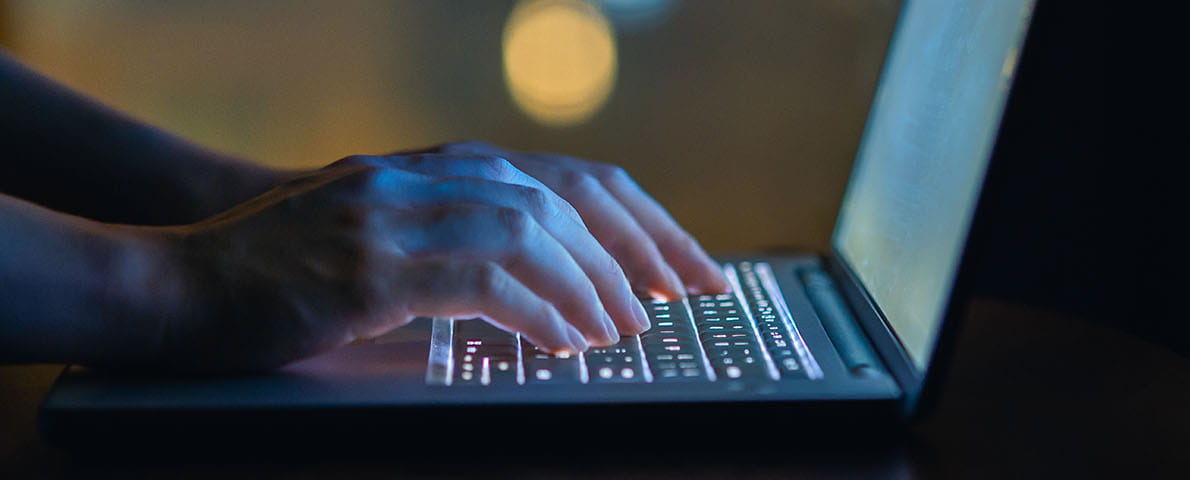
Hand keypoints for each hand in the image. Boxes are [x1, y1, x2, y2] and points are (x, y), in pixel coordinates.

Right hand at [165, 155, 650, 369]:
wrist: (175, 282)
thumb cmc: (282, 270)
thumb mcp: (379, 232)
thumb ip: (454, 233)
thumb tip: (547, 276)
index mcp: (431, 169)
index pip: (562, 179)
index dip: (636, 219)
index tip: (684, 264)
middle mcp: (420, 178)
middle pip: (561, 198)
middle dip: (635, 249)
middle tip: (682, 297)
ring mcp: (393, 217)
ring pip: (529, 232)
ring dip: (590, 284)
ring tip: (624, 329)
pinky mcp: (369, 269)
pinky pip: (482, 281)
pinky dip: (539, 312)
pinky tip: (567, 342)